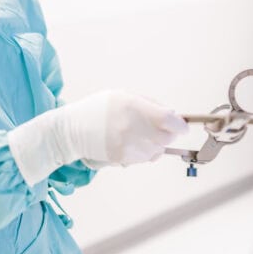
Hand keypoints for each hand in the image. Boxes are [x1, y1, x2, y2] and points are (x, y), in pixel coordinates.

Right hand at [8, 90, 186, 184]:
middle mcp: (133, 127)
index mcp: (134, 106)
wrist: (70, 130)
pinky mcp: (122, 158)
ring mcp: (127, 145)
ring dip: (156, 144)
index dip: (180, 124)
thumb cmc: (98, 109)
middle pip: (167, 137)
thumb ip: (149, 104)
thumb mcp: (123, 95)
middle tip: (160, 128)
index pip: (170, 120)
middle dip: (168, 134)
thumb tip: (173, 116)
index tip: (182, 125)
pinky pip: (145, 158)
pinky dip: (145, 152)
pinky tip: (132, 143)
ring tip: (140, 135)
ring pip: (158, 150)